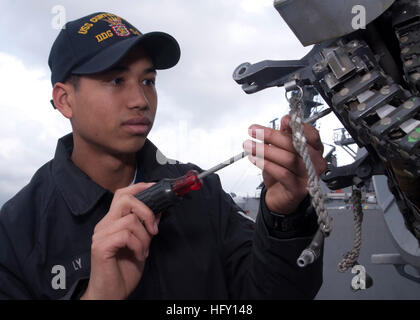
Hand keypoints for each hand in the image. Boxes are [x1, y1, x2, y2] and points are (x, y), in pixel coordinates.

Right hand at [80, 183, 160, 299]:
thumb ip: (146, 227)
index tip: (155, 188)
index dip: (139, 187)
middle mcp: (104, 225)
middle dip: (146, 210)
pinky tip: (139, 255)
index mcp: (112, 222)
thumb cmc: (124, 271)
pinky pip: (125, 235)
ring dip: (144, 236)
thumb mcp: (141, 244)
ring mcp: (101, 235)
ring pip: (130, 220)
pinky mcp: (101, 246)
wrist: (111, 294)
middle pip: (125, 199)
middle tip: (153, 228)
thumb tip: (158, 209)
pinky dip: (138, 245)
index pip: (122, 195)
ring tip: (144, 251)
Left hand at [243, 115, 326, 214]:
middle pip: (297, 145)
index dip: (297, 126)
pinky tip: (255, 159)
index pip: (311, 134)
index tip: (282, 120)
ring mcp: (308, 177)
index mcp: (314, 150)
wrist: (280, 197)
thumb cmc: (284, 172)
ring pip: (289, 159)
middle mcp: (316, 163)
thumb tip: (287, 119)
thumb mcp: (282, 150)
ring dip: (266, 150)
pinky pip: (283, 174)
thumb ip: (285, 135)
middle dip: (272, 136)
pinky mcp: (298, 189)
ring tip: (250, 145)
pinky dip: (267, 165)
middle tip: (254, 131)